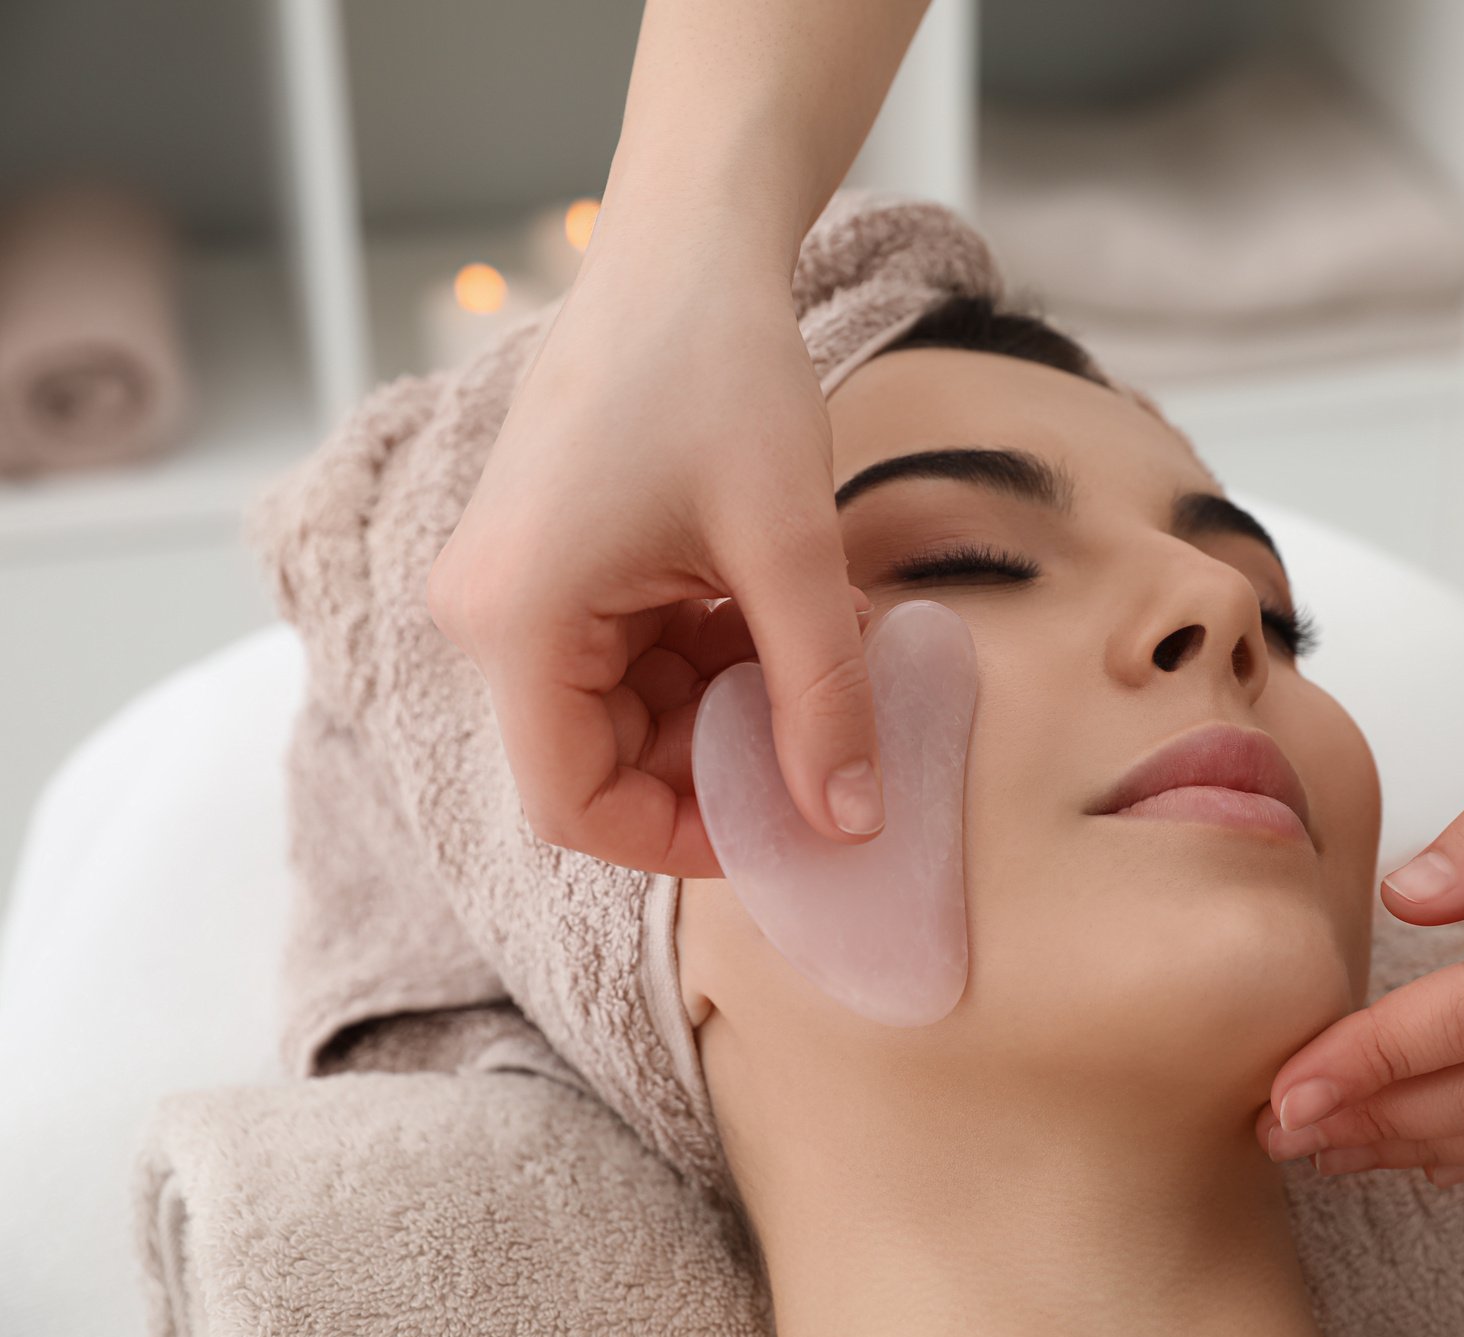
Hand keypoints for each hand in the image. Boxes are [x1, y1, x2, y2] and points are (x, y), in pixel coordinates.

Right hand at [427, 247, 886, 874]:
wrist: (687, 246)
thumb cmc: (722, 372)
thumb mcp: (790, 550)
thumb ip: (821, 696)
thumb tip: (851, 824)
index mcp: (516, 621)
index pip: (574, 803)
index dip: (682, 838)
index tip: (788, 822)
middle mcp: (488, 613)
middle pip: (602, 757)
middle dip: (722, 758)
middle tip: (827, 734)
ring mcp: (515, 583)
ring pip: (625, 707)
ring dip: (726, 699)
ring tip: (820, 650)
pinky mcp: (552, 558)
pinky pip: (627, 650)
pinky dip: (708, 651)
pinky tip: (784, 611)